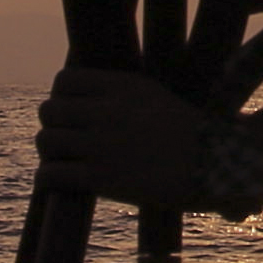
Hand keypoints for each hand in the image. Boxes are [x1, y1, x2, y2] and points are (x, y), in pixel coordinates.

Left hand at [36, 67, 208, 204]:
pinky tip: (57, 181)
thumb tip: (90, 99)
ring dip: (50, 153)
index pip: (65, 82)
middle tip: (66, 140)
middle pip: (49, 110)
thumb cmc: (191, 136)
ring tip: (62, 161)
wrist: (216, 168)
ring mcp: (102, 144)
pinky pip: (50, 173)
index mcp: (123, 87)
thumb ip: (122, 95)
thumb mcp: (157, 98)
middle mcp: (108, 111)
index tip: (72, 113)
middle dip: (53, 126)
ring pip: (46, 140)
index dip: (61, 98)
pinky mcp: (100, 177)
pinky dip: (47, 178)